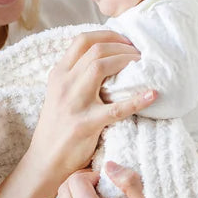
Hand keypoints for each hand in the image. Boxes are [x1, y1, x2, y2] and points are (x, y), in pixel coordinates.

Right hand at [28, 31, 156, 185]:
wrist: (45, 162)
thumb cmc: (57, 128)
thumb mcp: (59, 95)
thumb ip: (75, 78)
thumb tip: (106, 61)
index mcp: (58, 75)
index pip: (82, 40)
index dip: (109, 35)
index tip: (126, 40)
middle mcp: (63, 84)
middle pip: (96, 50)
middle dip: (123, 46)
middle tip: (140, 54)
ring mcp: (73, 103)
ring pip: (101, 67)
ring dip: (127, 61)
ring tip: (143, 66)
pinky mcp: (85, 124)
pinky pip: (115, 109)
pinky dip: (137, 100)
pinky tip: (152, 95)